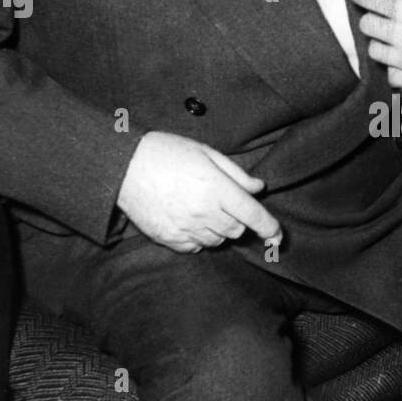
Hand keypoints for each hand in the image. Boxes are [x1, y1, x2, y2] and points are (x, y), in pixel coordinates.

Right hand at [117, 131, 280, 253]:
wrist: (123, 167)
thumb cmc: (166, 153)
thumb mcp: (206, 153)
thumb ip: (235, 173)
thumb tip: (258, 188)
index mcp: (216, 188)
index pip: (253, 215)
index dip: (270, 228)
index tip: (278, 237)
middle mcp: (203, 212)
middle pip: (237, 230)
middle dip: (238, 220)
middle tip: (224, 203)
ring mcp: (185, 228)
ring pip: (217, 240)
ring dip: (219, 229)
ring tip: (202, 208)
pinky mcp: (169, 239)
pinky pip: (195, 247)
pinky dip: (198, 238)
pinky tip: (188, 219)